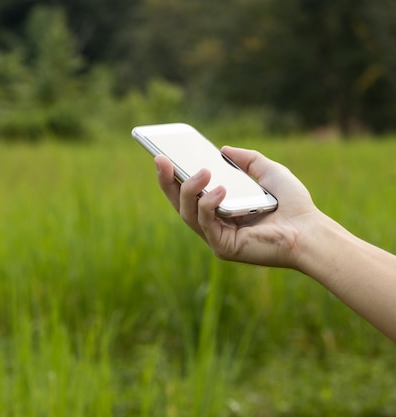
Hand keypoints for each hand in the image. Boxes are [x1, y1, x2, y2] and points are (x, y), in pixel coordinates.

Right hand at [155, 146, 318, 267]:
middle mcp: (215, 224)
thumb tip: (223, 150)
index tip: (163, 156)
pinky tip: (220, 190)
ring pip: (188, 213)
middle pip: (180, 203)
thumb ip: (247, 160)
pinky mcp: (223, 247)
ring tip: (202, 172)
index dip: (173, 177)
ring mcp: (217, 237)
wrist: (311, 231)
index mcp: (221, 209)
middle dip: (167, 182)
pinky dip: (208, 205)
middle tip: (160, 160)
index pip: (190, 193)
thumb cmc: (294, 205)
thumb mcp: (269, 173)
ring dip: (190, 190)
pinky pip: (206, 224)